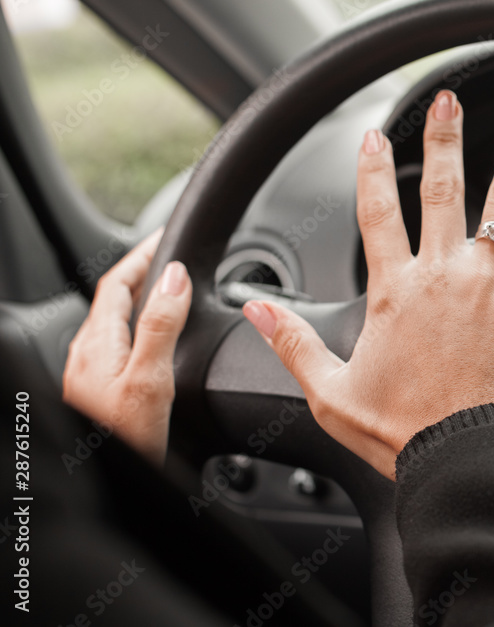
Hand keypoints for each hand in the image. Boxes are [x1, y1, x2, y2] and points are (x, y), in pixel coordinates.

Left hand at [63, 230, 191, 464]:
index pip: (118, 282)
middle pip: (115, 301)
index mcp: (99, 344)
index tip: (166, 236)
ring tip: (170, 294)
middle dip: (143, 274)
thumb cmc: (124, 441)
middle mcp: (89, 357)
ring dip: (142, 302)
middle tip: (173, 259)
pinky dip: (142, 332)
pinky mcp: (102, 397)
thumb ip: (161, 325)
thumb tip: (174, 277)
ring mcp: (93, 378)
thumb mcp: (149, 379)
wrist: (110, 487)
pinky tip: (156, 347)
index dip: (142, 255)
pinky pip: (120, 348)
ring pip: (117, 325)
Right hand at [242, 91, 493, 478]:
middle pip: (441, 188)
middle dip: (443, 138)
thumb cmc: (405, 432)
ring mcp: (492, 279)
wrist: (464, 456)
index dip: (372, 172)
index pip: (376, 215)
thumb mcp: (330, 392)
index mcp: (396, 291)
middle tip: (446, 100)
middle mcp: (444, 272)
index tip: (371, 139)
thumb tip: (253, 311)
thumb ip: (292, 343)